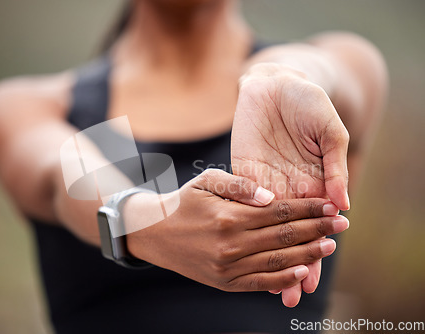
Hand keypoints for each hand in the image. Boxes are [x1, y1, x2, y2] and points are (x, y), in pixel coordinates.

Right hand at [125, 169, 347, 291]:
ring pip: (277, 262)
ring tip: (330, 247)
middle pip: (285, 237)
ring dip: (308, 255)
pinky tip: (303, 273)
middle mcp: (232, 243)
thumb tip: (270, 196)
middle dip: (317, 230)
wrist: (154, 233)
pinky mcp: (224, 282)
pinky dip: (283, 281)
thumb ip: (238, 185)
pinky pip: (260, 284)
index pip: (280, 211)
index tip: (331, 205)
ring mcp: (228, 266)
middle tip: (342, 224)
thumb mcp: (206, 181)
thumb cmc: (183, 202)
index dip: (309, 208)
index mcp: (229, 215)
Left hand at [231, 63, 349, 305]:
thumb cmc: (309, 103)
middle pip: (291, 233)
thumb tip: (343, 205)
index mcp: (315, 182)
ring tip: (271, 285)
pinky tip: (244, 248)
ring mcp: (265, 183)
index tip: (312, 278)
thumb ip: (335, 168)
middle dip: (293, 263)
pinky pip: (244, 204)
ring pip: (266, 226)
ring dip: (268, 253)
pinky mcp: (242, 173)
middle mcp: (290, 188)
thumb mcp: (329, 133)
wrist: (276, 82)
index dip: (315, 250)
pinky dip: (246, 226)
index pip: (315, 225)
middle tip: (293, 295)